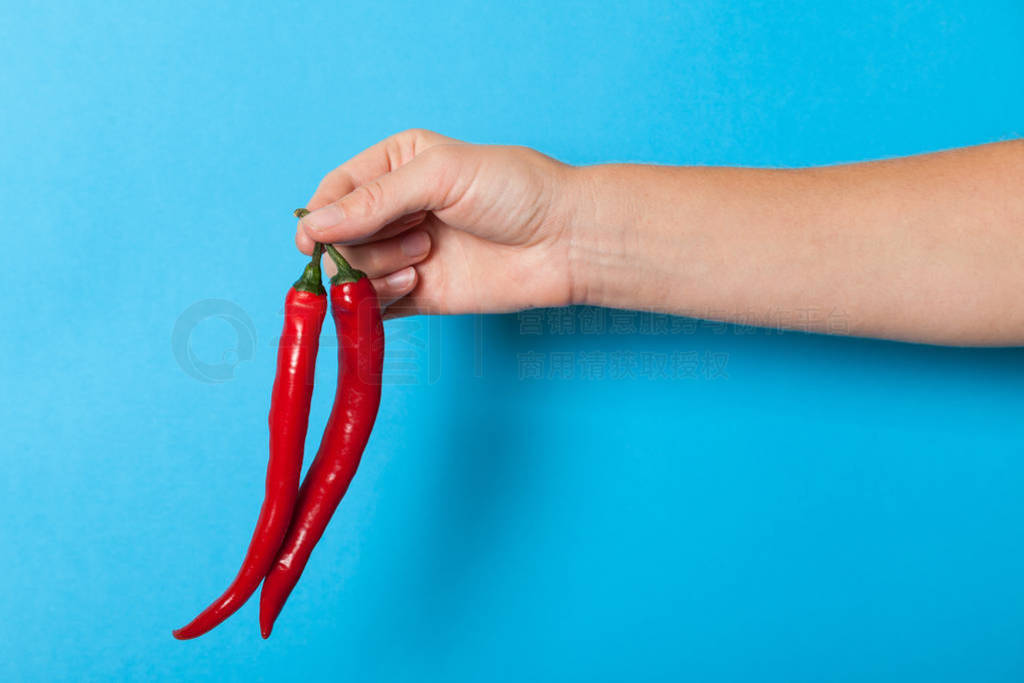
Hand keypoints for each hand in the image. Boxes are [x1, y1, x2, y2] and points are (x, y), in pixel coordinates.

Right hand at [296, 129, 578, 317]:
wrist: (565, 243)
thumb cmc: (516, 191)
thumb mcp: (440, 175)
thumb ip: (374, 200)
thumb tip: (315, 226)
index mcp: (396, 164)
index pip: (336, 190)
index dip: (321, 215)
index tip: (313, 238)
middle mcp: (396, 209)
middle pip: (339, 235)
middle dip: (363, 241)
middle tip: (416, 236)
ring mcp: (406, 253)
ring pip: (353, 272)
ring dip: (379, 269)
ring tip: (425, 257)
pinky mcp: (419, 294)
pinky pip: (374, 306)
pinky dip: (382, 301)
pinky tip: (417, 284)